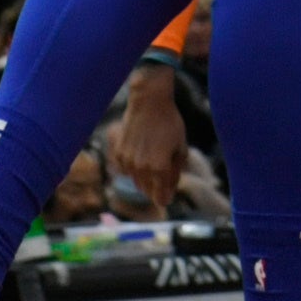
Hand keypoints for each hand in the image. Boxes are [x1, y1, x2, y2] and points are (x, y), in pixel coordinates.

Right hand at [108, 68, 185, 209]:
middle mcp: (142, 168)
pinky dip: (133, 168)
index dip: (166, 198)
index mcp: (160, 169)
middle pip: (148, 191)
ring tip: (153, 160)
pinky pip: (126, 170)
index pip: (161, 198)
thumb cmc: (170, 124)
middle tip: (163, 174)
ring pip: (136, 182)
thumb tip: (169, 191)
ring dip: (145, 179)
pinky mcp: (119, 153)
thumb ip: (176, 172)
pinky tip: (141, 155)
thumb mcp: (181, 148)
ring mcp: (128, 161)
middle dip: (156, 188)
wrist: (149, 102)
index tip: (168, 195)